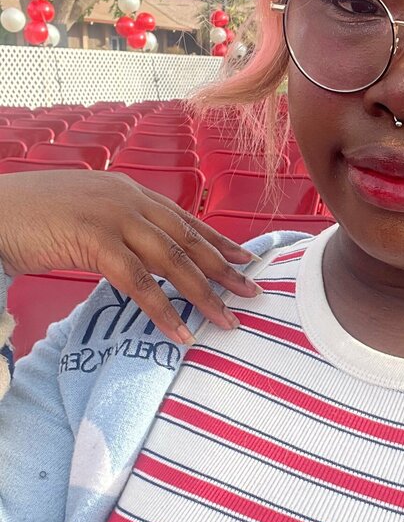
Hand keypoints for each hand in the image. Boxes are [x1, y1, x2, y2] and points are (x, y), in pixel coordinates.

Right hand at [0, 170, 263, 344]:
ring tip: (226, 320)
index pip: (185, 219)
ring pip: (171, 260)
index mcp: (129, 191)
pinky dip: (162, 308)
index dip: (219, 241)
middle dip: (224, 268)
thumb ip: (119, 227)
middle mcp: (128, 198)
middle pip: (188, 239)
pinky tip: (180, 331)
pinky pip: (138, 281)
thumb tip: (144, 254)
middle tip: (253, 292)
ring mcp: (113, 216)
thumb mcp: (87, 214)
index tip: (247, 260)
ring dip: (202, 294)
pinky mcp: (94, 238)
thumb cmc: (33, 217)